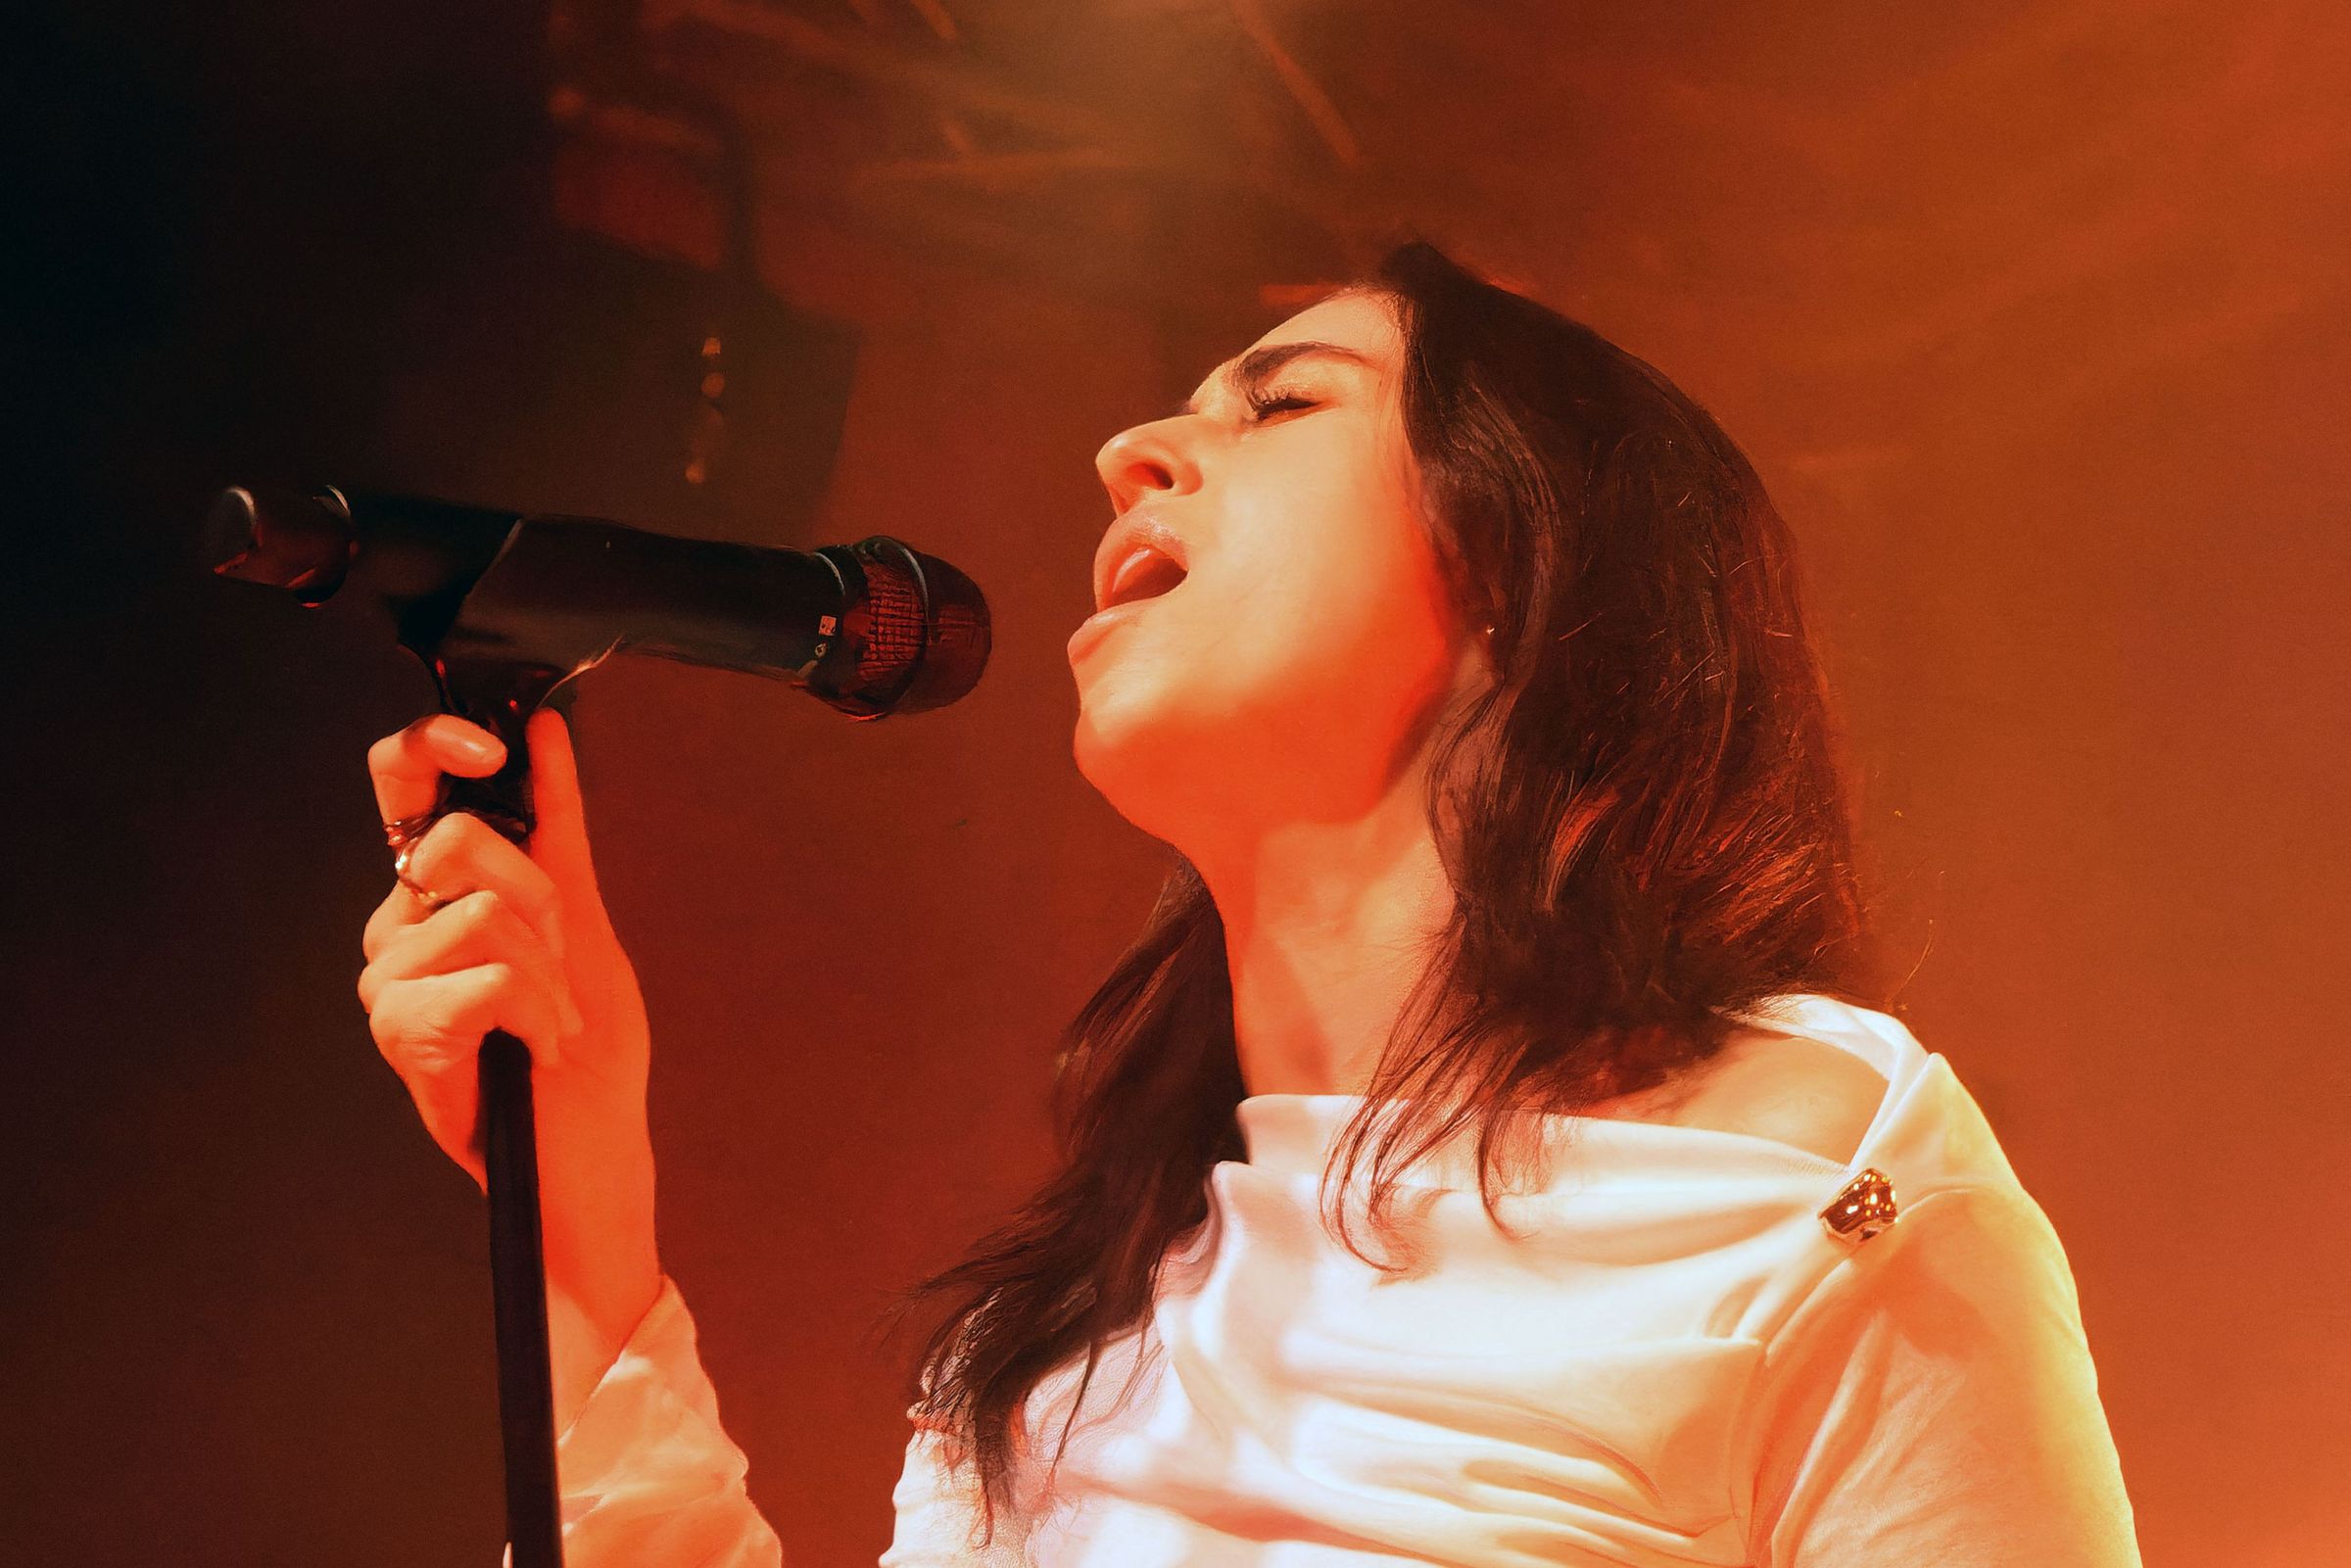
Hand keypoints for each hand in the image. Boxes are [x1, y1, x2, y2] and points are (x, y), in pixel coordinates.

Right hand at [357, 707, 661, 1417]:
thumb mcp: (584, 917)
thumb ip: (557, 824)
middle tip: (559, 962)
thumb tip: (546, 729)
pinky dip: (534, 1009)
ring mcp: (388, 981)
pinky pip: (484, 974)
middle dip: (541, 896)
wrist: (592, 1152)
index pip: (401, 781)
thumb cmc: (586, 1048)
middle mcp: (396, 926)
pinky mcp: (399, 1032)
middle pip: (456, 841)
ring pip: (481, 911)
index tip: (495, 749)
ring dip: (549, 968)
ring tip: (549, 1020)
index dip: (436, 744)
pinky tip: (534, 1048)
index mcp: (434, 890)